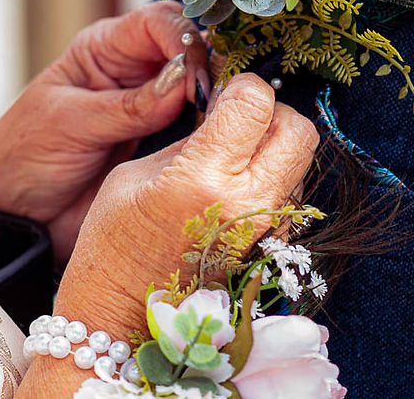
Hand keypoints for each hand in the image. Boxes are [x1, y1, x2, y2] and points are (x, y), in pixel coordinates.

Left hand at [0, 2, 206, 260]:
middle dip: (209, 68)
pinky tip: (220, 142)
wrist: (14, 213)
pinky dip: (214, 132)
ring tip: (225, 121)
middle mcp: (135, 72)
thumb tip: (182, 84)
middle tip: (218, 100)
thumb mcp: (71, 124)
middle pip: (191, 50)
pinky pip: (200, 129)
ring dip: (218, 100)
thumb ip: (128, 106)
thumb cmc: (25, 156)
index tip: (194, 76)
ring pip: (202, 89)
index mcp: (105, 50)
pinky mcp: (164, 144)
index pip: (157, 22)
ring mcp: (154, 109)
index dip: (183, 41)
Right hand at [54, 73, 318, 337]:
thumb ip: (189, 140)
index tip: (224, 92)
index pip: (255, 102)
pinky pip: (289, 195)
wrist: (122, 326)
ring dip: (275, 147)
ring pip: (300, 162)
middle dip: (272, 112)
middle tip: (239, 119)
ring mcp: (267, 231)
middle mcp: (247, 203)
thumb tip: (221, 114)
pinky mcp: (273, 250)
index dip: (241, 87)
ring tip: (235, 156)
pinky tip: (236, 189)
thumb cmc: (113, 249)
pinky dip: (272, 180)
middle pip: (298, 129)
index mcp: (204, 177)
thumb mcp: (134, 176)